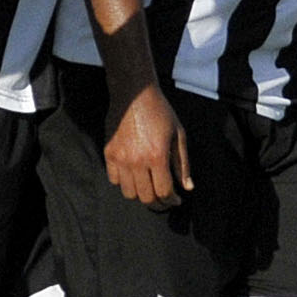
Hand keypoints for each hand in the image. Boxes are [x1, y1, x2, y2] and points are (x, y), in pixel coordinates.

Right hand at [104, 81, 191, 209]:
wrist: (134, 94)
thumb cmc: (160, 112)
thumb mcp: (178, 135)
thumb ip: (182, 164)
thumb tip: (187, 187)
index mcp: (157, 156)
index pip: (164, 191)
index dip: (171, 200)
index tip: (175, 200)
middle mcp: (137, 161)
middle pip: (146, 197)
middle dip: (157, 203)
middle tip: (163, 199)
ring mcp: (121, 158)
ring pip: (129, 193)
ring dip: (140, 194)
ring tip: (148, 187)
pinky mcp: (109, 153)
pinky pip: (114, 180)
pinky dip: (124, 182)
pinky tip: (133, 175)